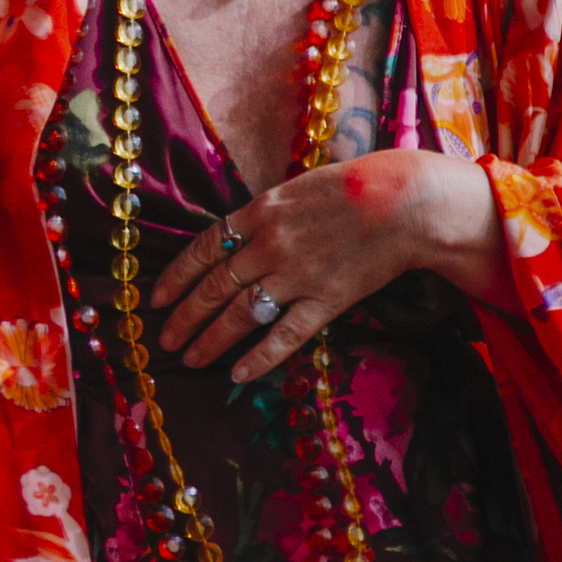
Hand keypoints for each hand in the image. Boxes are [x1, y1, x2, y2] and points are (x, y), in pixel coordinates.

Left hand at [150, 148, 514, 383]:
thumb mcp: (296, 189)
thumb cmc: (354, 186)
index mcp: (259, 211)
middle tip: (164, 339)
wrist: (405, 202)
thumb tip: (236, 237)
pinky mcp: (326, 300)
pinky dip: (259, 357)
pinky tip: (237, 374)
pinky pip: (284, 335)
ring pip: (240, 314)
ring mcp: (296, 275)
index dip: (177, 275)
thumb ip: (264, 215)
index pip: (205, 247)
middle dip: (185, 315)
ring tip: (190, 358)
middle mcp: (269, 244)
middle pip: (215, 286)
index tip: (156, 297)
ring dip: (210, 339)